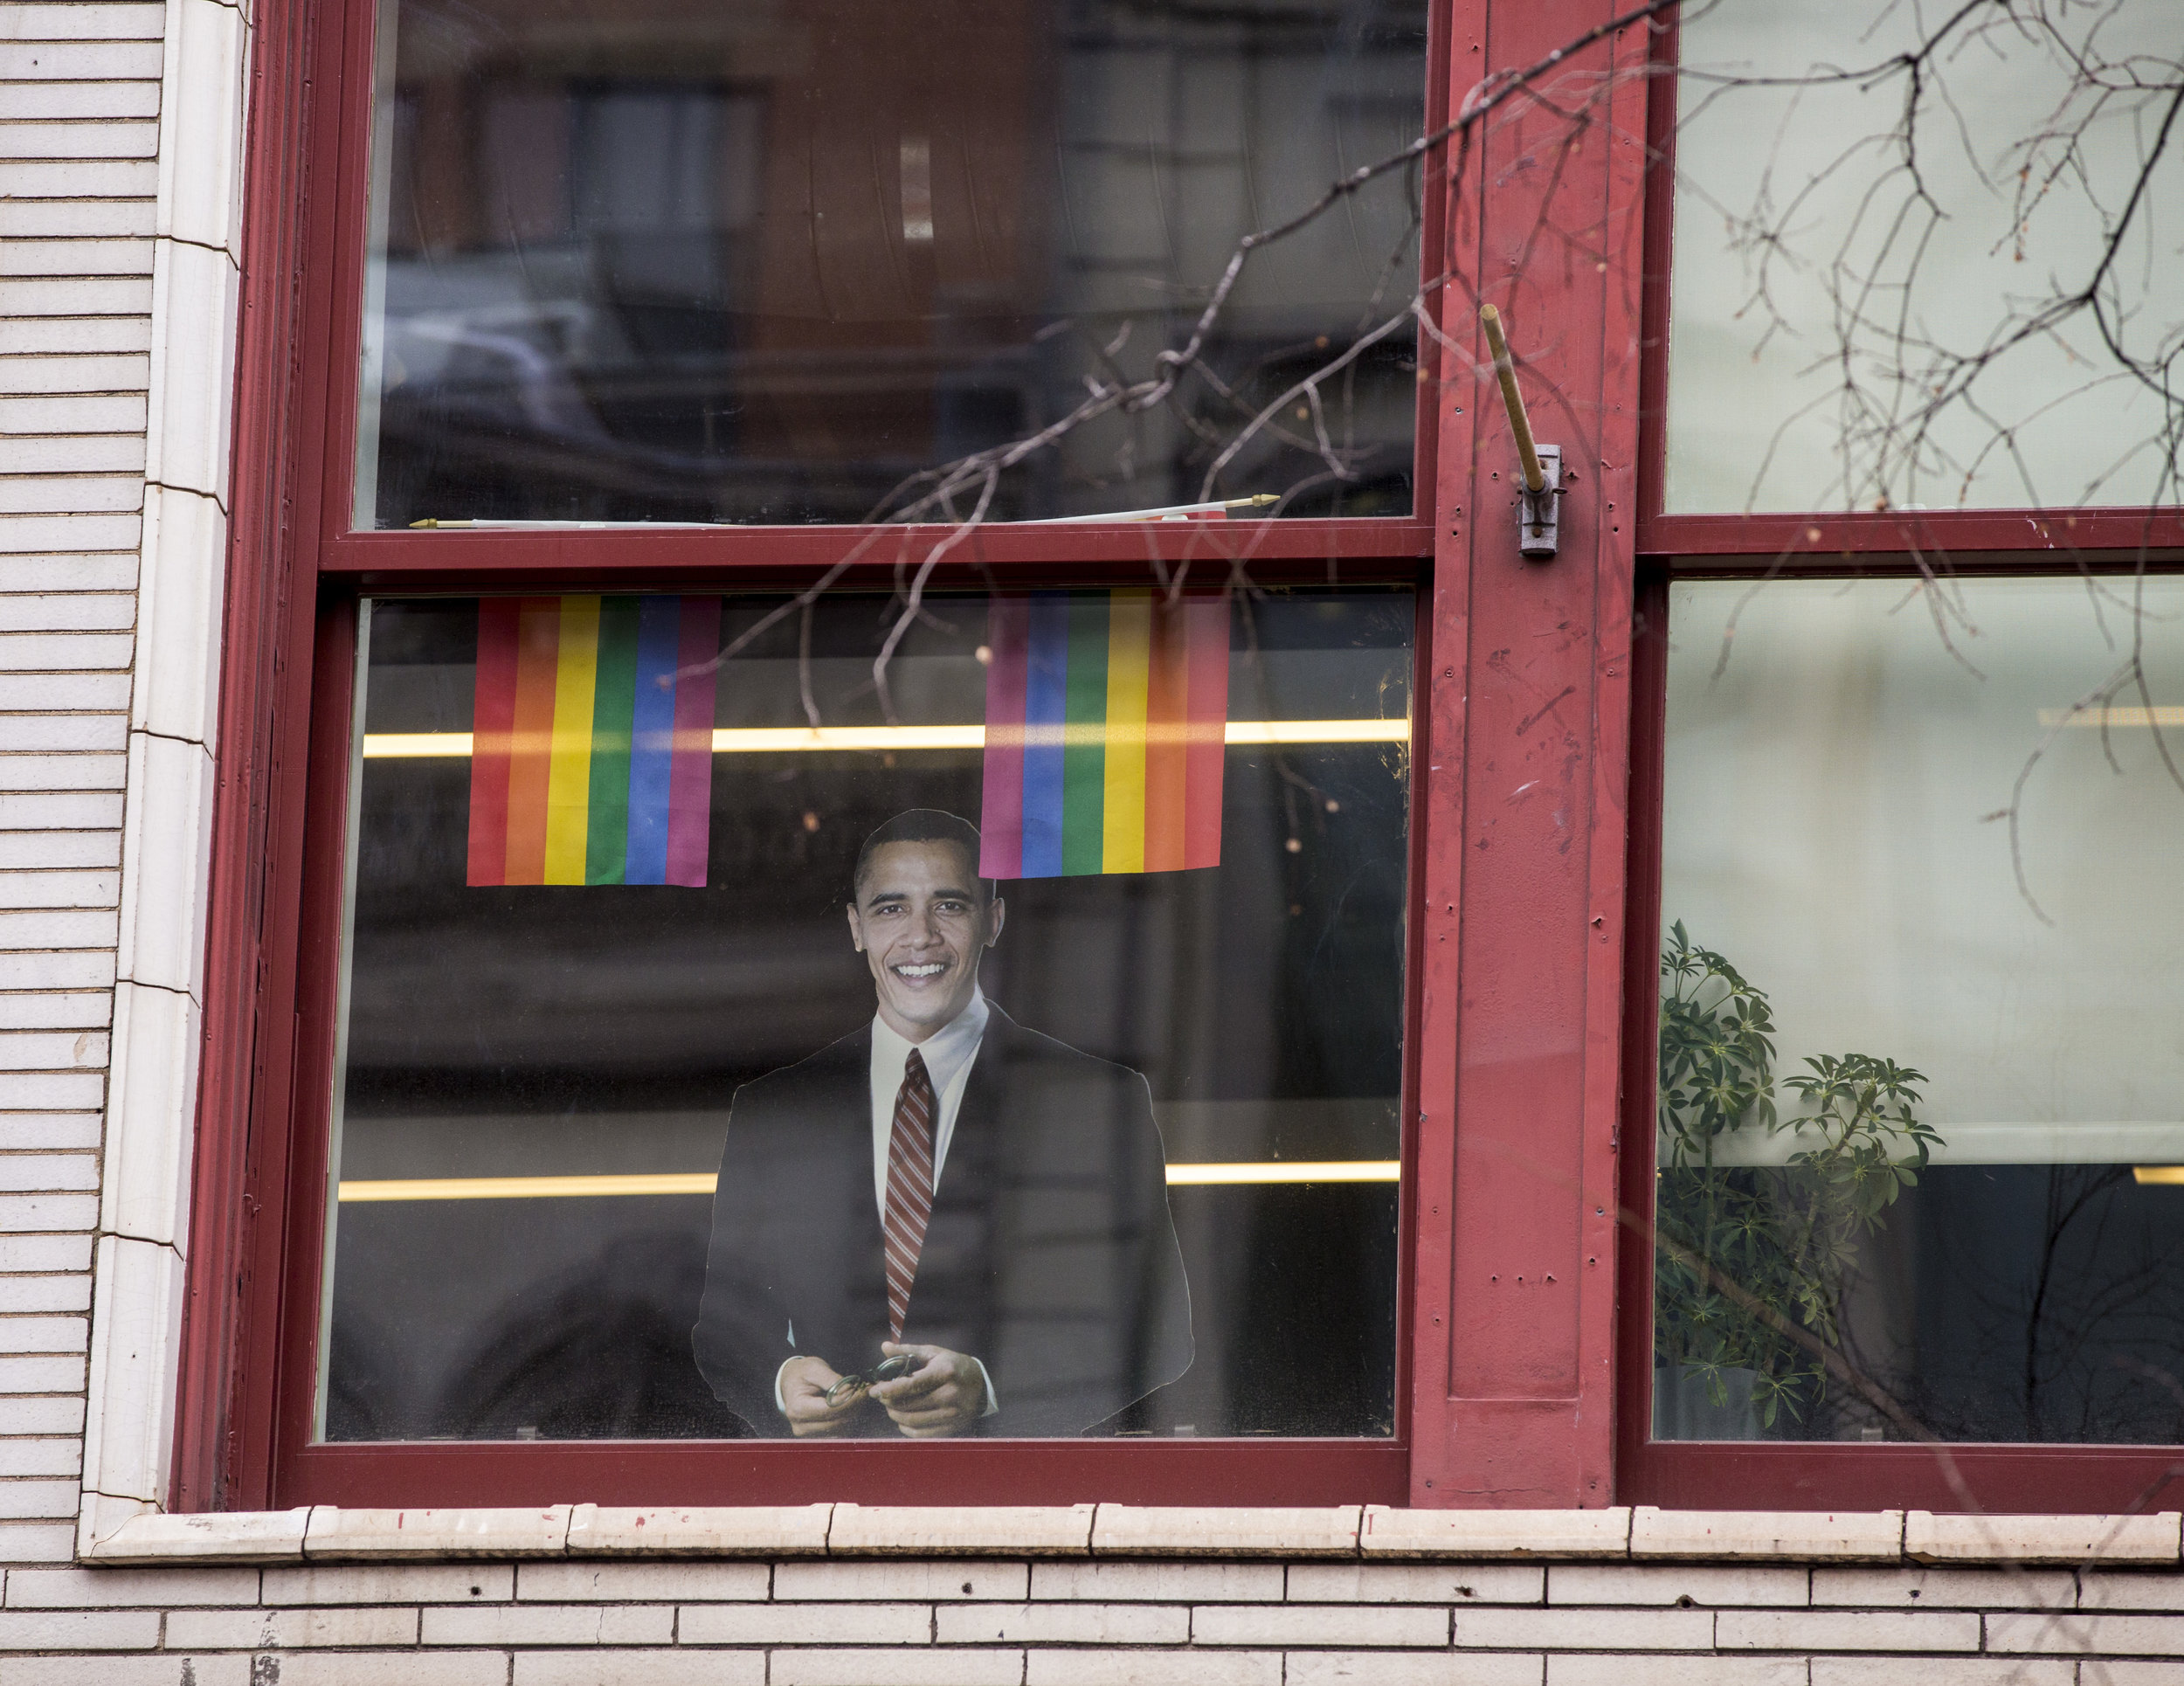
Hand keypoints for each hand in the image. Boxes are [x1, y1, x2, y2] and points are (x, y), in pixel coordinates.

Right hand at [779, 1355, 859, 1436]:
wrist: (791, 1382)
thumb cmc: (802, 1374)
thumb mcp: (814, 1368)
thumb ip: (831, 1379)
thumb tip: (849, 1390)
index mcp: (797, 1408)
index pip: (829, 1410)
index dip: (849, 1401)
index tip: (862, 1390)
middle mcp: (801, 1426)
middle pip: (837, 1421)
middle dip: (854, 1406)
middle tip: (864, 1391)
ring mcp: (809, 1434)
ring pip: (841, 1429)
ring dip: (853, 1413)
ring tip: (858, 1396)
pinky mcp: (817, 1436)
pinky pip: (839, 1431)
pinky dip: (848, 1418)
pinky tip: (851, 1405)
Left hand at [869, 1341, 986, 1437]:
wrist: (981, 1385)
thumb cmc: (953, 1365)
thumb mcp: (934, 1353)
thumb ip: (908, 1351)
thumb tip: (884, 1347)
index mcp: (945, 1372)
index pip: (910, 1384)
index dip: (888, 1389)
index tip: (875, 1390)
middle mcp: (950, 1394)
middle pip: (908, 1404)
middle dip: (888, 1401)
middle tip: (881, 1396)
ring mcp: (952, 1414)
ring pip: (912, 1421)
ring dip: (895, 1415)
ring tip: (890, 1407)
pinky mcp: (952, 1428)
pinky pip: (921, 1434)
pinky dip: (906, 1429)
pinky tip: (903, 1419)